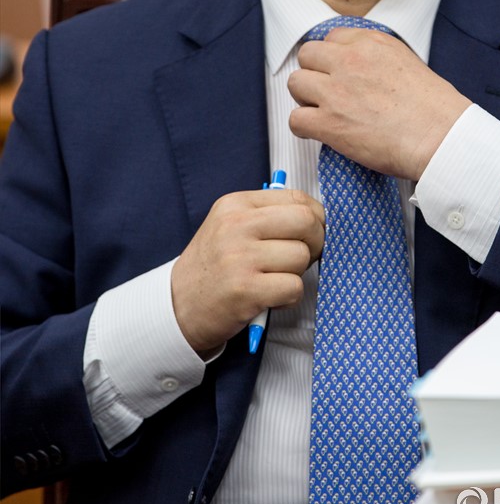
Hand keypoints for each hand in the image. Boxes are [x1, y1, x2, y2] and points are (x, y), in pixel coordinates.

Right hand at [171, 188, 324, 353]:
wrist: (177, 306)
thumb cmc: (213, 267)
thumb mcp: (230, 226)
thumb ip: (268, 216)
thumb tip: (317, 217)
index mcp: (236, 204)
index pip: (296, 197)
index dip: (316, 216)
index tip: (313, 232)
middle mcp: (236, 225)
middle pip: (305, 222)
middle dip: (316, 241)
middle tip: (303, 257)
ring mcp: (239, 257)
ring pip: (302, 257)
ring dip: (297, 274)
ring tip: (274, 279)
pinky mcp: (245, 289)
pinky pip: (293, 287)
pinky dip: (288, 297)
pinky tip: (270, 297)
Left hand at [288, 27, 470, 180]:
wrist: (441, 138)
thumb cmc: (435, 110)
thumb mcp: (408, 63)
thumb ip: (378, 60)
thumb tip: (363, 70)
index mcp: (372, 43)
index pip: (333, 37)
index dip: (333, 58)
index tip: (338, 72)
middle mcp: (350, 60)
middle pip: (308, 54)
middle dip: (314, 73)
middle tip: (327, 91)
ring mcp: (336, 91)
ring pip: (296, 83)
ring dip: (305, 98)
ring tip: (322, 112)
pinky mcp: (329, 123)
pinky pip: (295, 120)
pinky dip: (303, 128)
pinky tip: (318, 132)